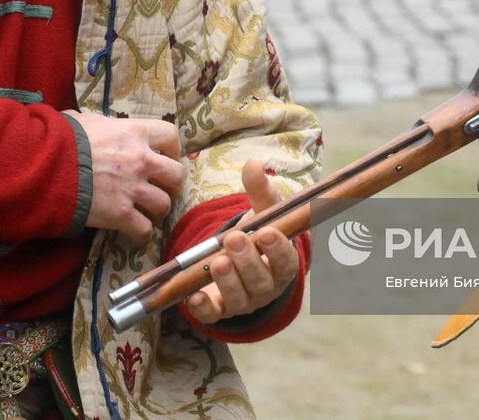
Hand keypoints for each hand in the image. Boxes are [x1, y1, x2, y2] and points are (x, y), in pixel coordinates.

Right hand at [63, 111, 185, 241]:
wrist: (47, 167)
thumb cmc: (63, 139)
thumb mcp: (85, 120)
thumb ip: (100, 124)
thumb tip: (92, 124)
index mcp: (135, 133)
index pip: (171, 136)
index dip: (173, 147)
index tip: (168, 155)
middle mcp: (142, 160)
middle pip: (177, 174)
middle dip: (173, 183)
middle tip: (164, 187)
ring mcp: (133, 189)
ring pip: (164, 204)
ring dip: (159, 209)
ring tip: (151, 212)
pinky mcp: (121, 214)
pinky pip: (144, 229)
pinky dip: (142, 233)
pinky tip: (136, 232)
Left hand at [184, 159, 298, 325]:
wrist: (243, 261)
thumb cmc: (258, 234)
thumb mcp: (262, 211)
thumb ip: (260, 189)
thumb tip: (253, 163)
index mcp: (282, 263)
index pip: (284, 260)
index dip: (277, 249)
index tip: (267, 232)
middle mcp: (266, 287)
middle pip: (261, 281)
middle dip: (247, 260)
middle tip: (234, 238)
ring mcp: (243, 301)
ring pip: (239, 298)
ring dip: (228, 281)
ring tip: (217, 260)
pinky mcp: (219, 310)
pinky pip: (212, 314)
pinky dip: (203, 308)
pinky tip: (194, 295)